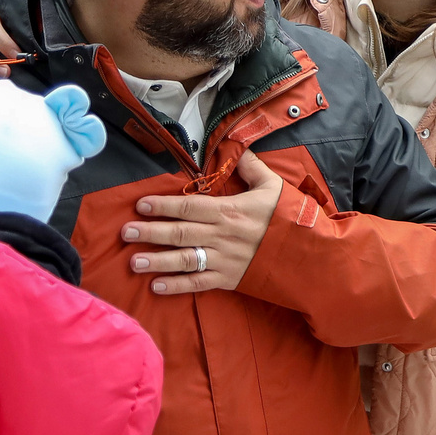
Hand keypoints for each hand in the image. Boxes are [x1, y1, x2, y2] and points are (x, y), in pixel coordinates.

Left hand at [123, 149, 284, 295]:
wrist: (310, 254)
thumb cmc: (290, 218)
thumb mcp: (273, 186)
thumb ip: (250, 166)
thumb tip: (235, 147)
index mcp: (229, 211)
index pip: (189, 206)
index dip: (163, 205)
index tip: (141, 204)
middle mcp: (222, 236)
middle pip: (179, 233)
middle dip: (150, 232)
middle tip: (125, 232)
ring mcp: (224, 260)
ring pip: (184, 260)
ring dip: (158, 261)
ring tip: (134, 262)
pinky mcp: (229, 279)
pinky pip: (198, 284)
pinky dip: (177, 287)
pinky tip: (156, 287)